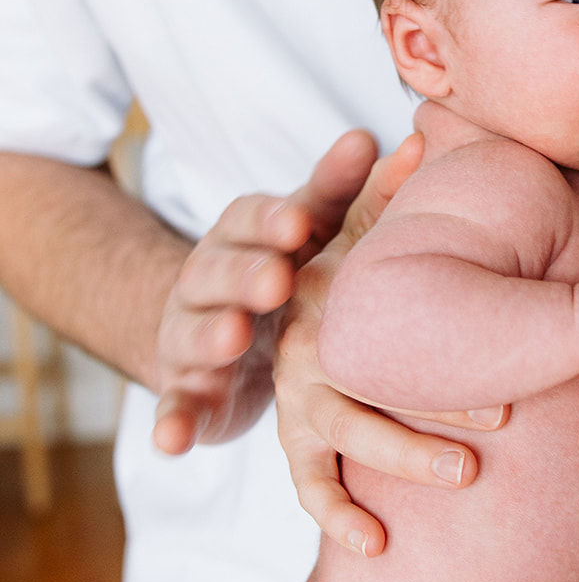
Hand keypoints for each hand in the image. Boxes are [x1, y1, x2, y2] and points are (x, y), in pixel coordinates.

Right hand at [152, 131, 379, 453]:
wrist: (216, 333)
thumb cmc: (281, 269)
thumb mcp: (310, 227)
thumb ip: (345, 188)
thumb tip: (403, 139)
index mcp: (243, 239)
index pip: (249, 219)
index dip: (270, 221)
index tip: (298, 221)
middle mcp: (208, 282)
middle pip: (218, 271)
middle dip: (245, 274)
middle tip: (277, 280)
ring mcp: (190, 337)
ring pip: (192, 334)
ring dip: (209, 336)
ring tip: (232, 340)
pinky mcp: (186, 392)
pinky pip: (174, 407)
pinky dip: (171, 422)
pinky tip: (172, 442)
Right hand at [274, 136, 510, 556]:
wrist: (228, 323)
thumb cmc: (299, 264)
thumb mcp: (321, 221)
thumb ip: (363, 188)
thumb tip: (416, 138)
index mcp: (280, 257)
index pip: (277, 233)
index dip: (287, 230)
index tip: (307, 233)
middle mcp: (278, 325)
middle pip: (320, 344)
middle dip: (389, 369)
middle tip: (485, 395)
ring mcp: (279, 387)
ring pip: (327, 423)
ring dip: (394, 444)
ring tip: (463, 468)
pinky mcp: (280, 435)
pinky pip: (306, 479)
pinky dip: (332, 510)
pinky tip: (375, 543)